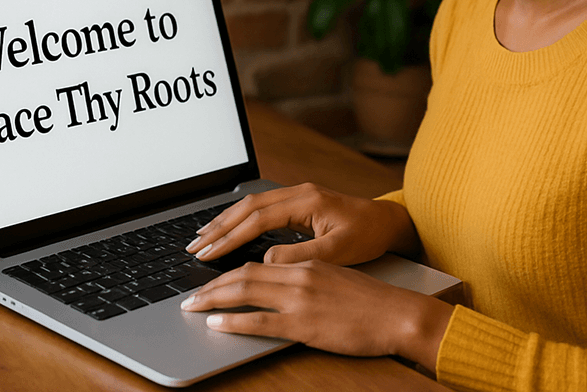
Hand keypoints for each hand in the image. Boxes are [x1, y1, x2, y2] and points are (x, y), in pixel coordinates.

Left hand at [180, 259, 452, 366]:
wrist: (397, 313)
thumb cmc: (370, 300)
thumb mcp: (334, 277)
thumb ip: (304, 274)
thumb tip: (276, 277)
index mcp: (307, 263)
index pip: (258, 262)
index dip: (230, 269)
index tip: (212, 278)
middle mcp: (299, 275)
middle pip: (244, 273)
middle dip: (212, 284)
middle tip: (189, 295)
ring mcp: (300, 298)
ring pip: (246, 291)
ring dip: (214, 299)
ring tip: (193, 306)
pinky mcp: (304, 323)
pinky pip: (260, 321)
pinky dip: (234, 321)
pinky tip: (217, 325)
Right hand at [185, 183, 419, 266]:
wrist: (388, 221)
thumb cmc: (368, 235)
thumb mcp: (338, 251)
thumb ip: (302, 256)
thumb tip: (265, 260)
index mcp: (306, 201)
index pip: (258, 219)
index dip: (230, 237)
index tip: (208, 253)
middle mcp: (298, 193)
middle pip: (248, 206)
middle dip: (219, 226)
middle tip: (193, 246)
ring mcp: (298, 195)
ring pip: (252, 204)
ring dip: (227, 220)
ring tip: (203, 238)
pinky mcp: (299, 202)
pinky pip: (262, 207)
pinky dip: (241, 218)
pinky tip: (231, 229)